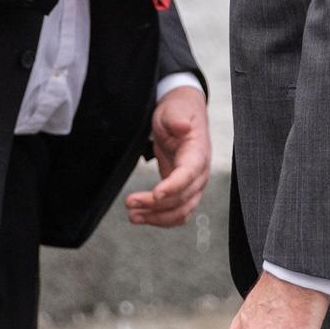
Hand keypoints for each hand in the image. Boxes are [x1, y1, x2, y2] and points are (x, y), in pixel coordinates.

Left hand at [125, 86, 209, 226]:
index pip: (188, 175)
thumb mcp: (173, 109)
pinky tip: (142, 217)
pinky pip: (177, 212)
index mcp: (198, 153)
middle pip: (182, 198)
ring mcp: (193, 185)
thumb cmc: (177, 111)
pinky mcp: (183, 190)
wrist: (182, 116)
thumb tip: (183, 127)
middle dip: (156, 205)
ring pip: (181, 211)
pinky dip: (161, 219)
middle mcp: (200, 173)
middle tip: (129, 202)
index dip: (173, 187)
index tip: (155, 194)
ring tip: (133, 216)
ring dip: (157, 217)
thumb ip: (176, 119)